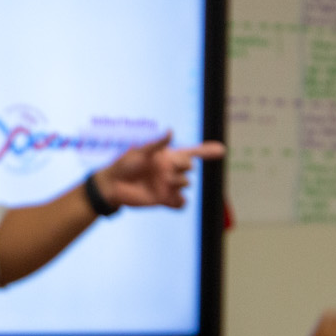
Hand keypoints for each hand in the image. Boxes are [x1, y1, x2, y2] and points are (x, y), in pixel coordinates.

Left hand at [93, 133, 225, 209]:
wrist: (113, 186)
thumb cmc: (124, 165)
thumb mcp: (140, 151)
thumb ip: (157, 144)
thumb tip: (171, 131)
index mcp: (167, 156)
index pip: (191, 152)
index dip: (206, 151)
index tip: (221, 150)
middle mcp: (170, 170)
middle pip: (189, 167)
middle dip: (183, 166)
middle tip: (169, 167)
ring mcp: (168, 186)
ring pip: (186, 184)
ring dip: (178, 182)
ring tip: (164, 181)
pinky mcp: (164, 200)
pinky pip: (181, 204)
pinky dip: (179, 202)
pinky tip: (170, 198)